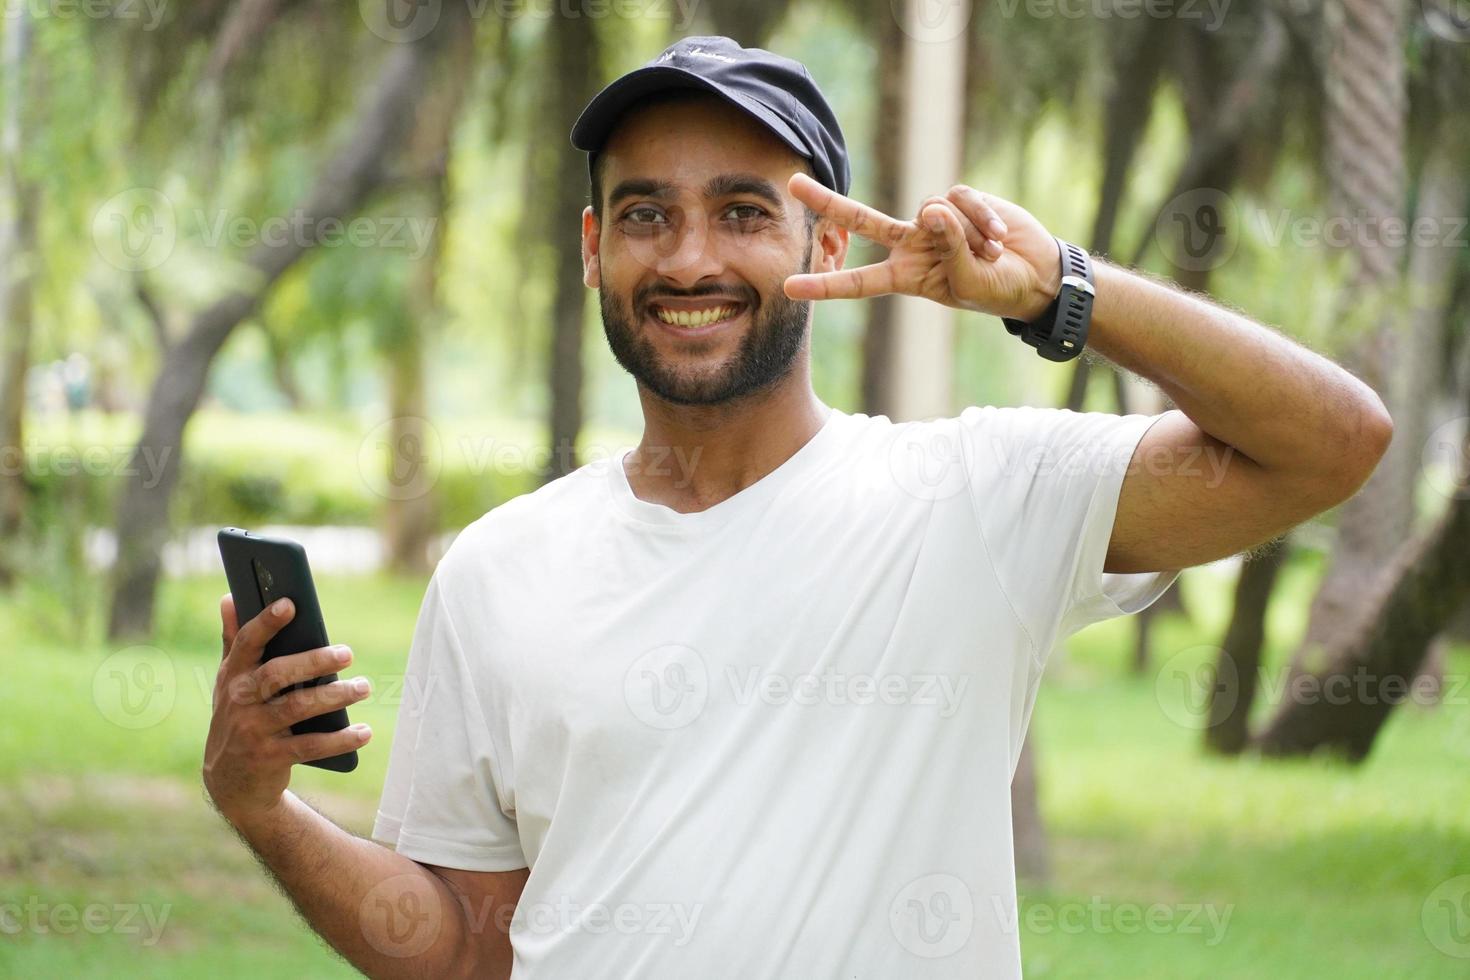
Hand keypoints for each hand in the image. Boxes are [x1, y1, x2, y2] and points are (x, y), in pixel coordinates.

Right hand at [203, 594, 372, 828]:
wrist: (230, 781)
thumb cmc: (238, 716)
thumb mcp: (229, 682)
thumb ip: (233, 641)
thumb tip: (228, 597)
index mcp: (232, 676)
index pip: (247, 644)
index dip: (266, 623)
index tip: (290, 604)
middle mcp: (239, 701)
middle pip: (277, 675)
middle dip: (313, 662)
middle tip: (347, 652)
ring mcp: (254, 731)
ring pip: (297, 708)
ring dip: (334, 696)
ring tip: (363, 687)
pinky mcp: (271, 758)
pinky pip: (310, 746)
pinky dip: (340, 740)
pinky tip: (364, 731)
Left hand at [783, 172, 1062, 320]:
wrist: (1035, 274)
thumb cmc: (997, 289)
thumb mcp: (969, 282)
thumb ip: (950, 248)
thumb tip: (932, 209)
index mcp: (907, 277)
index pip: (859, 281)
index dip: (826, 286)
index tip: (789, 288)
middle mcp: (912, 245)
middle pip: (862, 221)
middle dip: (829, 202)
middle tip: (792, 184)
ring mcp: (934, 220)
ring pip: (930, 209)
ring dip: (965, 233)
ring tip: (989, 252)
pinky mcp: (959, 200)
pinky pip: (959, 198)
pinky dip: (980, 217)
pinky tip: (997, 235)